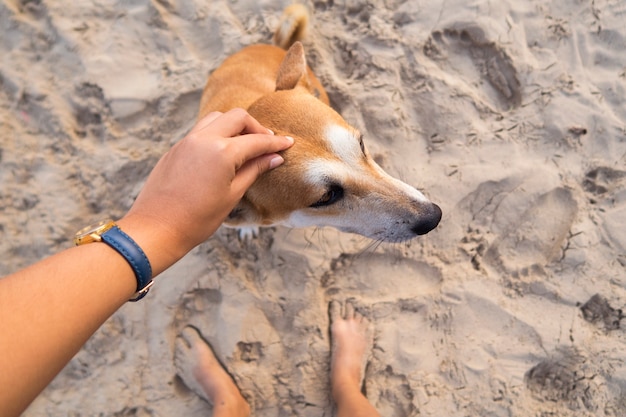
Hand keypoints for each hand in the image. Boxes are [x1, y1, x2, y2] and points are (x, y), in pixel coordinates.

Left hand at [119, 108, 293, 272]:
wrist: (157, 228)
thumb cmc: (197, 219)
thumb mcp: (232, 195)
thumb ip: (254, 170)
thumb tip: (274, 158)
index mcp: (222, 152)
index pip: (257, 141)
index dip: (276, 142)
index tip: (288, 143)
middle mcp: (204, 139)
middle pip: (237, 117)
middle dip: (255, 128)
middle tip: (266, 144)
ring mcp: (187, 141)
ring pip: (217, 118)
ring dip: (234, 125)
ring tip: (244, 144)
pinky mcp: (176, 148)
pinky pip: (200, 130)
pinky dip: (216, 133)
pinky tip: (222, 151)